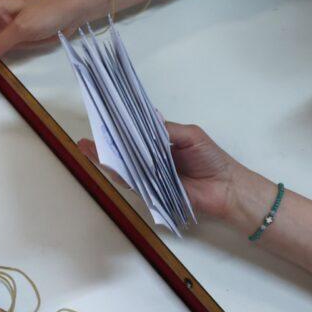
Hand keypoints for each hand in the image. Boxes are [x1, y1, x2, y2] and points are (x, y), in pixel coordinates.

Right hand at [76, 121, 274, 223]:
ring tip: (88, 148)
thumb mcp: (190, 135)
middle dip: (104, 144)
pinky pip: (132, 182)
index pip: (135, 134)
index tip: (102, 119)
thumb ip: (166, 130)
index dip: (119, 127)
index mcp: (160, 143)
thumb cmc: (211, 159)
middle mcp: (151, 159)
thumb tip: (143, 120)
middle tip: (86, 139)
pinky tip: (106, 163)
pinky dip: (119, 173)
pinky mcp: (151, 192)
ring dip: (104, 158)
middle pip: (124, 151)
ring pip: (123, 167)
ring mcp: (149, 176)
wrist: (225, 188)